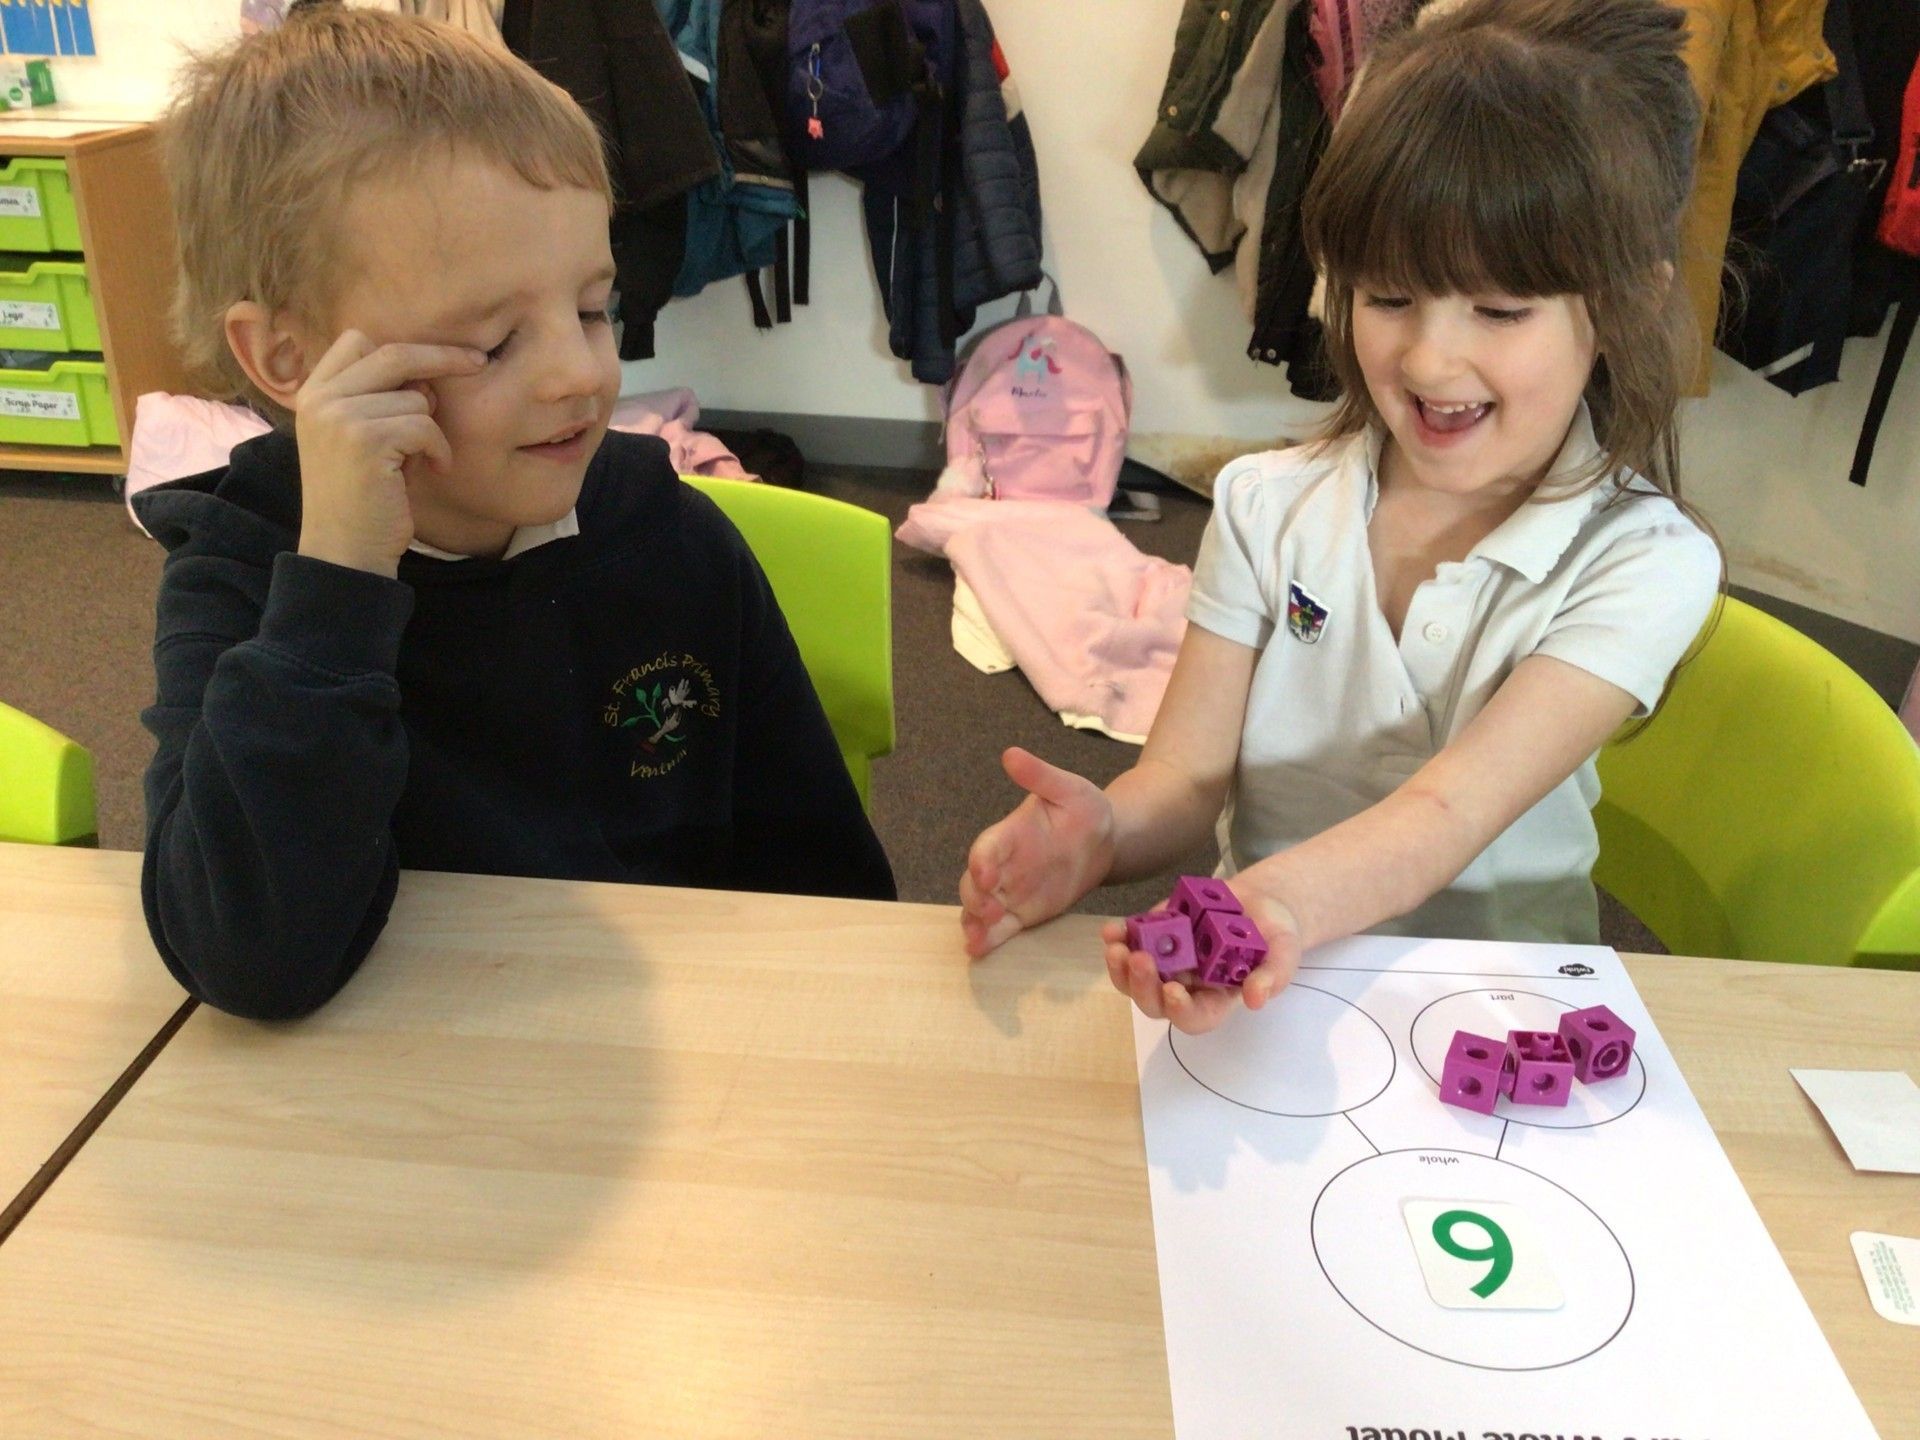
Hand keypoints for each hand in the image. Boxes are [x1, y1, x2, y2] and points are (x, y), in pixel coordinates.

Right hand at [292, 330, 487, 576]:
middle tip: (478, 363)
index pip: (358, 341)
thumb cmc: (364, 498)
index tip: (446, 354)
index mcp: (313, 393)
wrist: (346, 550)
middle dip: (442, 357)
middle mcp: (320, 398)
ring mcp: (339, 417)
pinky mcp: (365, 440)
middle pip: (392, 354)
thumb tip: (428, 374)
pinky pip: (424, 426)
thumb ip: (378, 400)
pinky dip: (439, 449)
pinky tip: (433, 471)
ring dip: (432, 430)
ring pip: (415, 398)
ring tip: (421, 460)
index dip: (405, 347)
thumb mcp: (361, 439)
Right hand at [959, 747, 1113, 957]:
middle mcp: (1004, 865)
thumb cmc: (1085, 810)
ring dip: (974, 923)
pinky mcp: (1021, 912)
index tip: (986, 874)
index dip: (981, 861)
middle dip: (975, 899)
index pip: (987, 847)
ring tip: (976, 940)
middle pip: (974, 883)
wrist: (1104, 843)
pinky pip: (999, 928)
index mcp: (1010, 834)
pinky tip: (978, 951)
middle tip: (989, 912)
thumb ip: (1040, 776)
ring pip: (979, 909)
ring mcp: (1010, 891)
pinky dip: (987, 939)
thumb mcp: (1070, 788)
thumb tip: (1011, 754)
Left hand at [1098, 884, 1301, 1033]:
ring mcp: (1166, 963)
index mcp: (1215, 1000)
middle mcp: (1185, 987)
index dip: (1180, 1010)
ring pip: (1133, 978)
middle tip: (1139, 959)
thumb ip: (1272, 977)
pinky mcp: (1153, 937)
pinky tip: (1114, 928)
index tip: (1174, 990)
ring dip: (1120, 967)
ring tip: (1116, 944)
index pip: (1193, 1017)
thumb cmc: (1274, 935)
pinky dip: (1118, 937)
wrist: (1258, 903)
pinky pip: (1129, 944)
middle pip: (1154, 1002)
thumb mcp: (1283, 953)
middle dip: (1142, 985)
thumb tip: (1255, 1000)